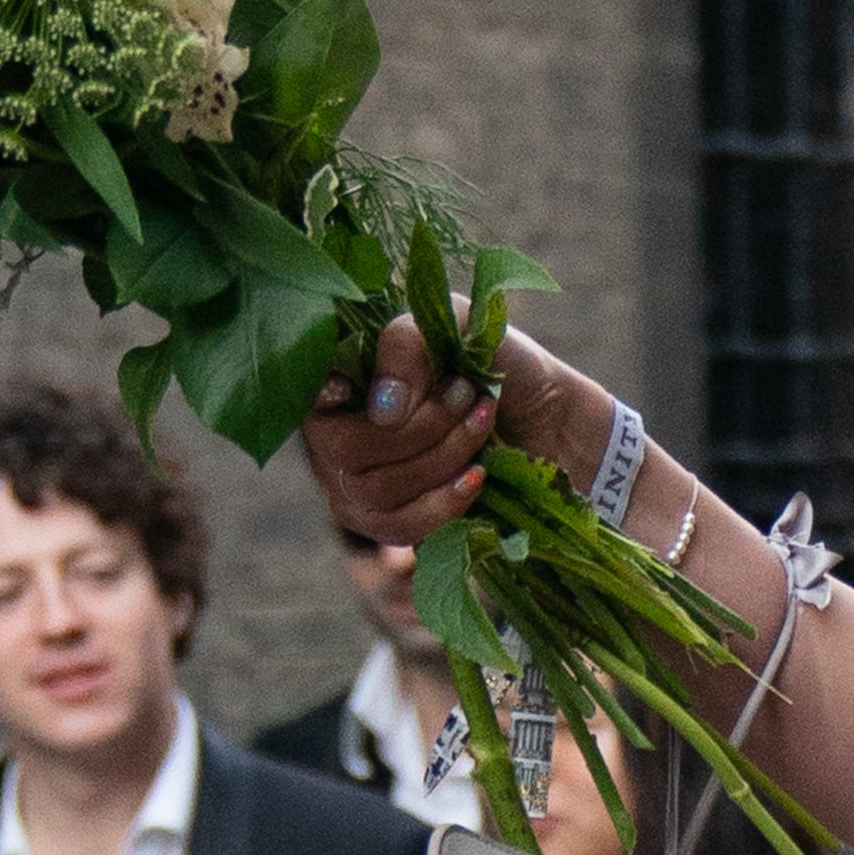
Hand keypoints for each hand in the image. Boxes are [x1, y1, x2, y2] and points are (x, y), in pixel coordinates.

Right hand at [301, 317, 615, 547]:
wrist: (551, 420)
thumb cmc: (498, 363)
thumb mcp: (460, 327)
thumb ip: (408, 345)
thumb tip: (382, 410)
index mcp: (341, 373)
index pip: (302, 389)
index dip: (325, 394)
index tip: (354, 390)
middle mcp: (334, 431)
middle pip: (344, 448)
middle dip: (420, 426)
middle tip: (469, 394)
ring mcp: (355, 485)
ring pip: (375, 490)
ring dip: (442, 456)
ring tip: (483, 423)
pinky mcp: (391, 524)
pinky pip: (400, 528)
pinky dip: (445, 502)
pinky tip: (477, 477)